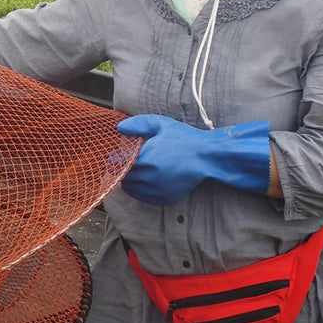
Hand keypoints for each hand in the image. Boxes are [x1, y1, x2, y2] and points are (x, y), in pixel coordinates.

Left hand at [116, 115, 270, 204]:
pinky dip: (141, 190)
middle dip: (123, 170)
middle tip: (128, 162)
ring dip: (131, 180)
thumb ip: (138, 124)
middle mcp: (150, 179)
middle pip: (123, 178)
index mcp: (146, 160)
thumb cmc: (183, 138)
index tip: (118, 154)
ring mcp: (157, 191)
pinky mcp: (164, 199)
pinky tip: (148, 179)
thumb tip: (119, 128)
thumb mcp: (161, 124)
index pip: (119, 165)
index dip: (116, 159)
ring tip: (139, 169)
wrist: (206, 157)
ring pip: (131, 189)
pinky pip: (143, 197)